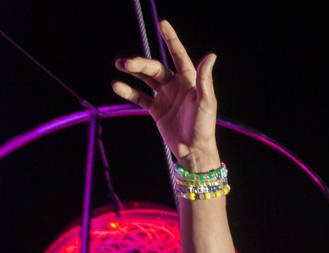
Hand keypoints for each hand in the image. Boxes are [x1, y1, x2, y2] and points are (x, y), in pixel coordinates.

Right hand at [112, 20, 218, 167]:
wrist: (193, 151)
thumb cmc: (203, 127)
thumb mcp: (206, 102)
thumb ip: (205, 79)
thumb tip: (211, 55)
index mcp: (190, 81)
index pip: (178, 55)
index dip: (171, 39)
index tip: (162, 23)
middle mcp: (176, 85)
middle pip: (155, 68)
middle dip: (141, 63)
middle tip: (126, 62)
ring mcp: (165, 96)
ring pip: (146, 78)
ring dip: (133, 71)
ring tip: (119, 65)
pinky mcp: (156, 109)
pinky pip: (140, 96)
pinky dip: (128, 91)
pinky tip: (117, 86)